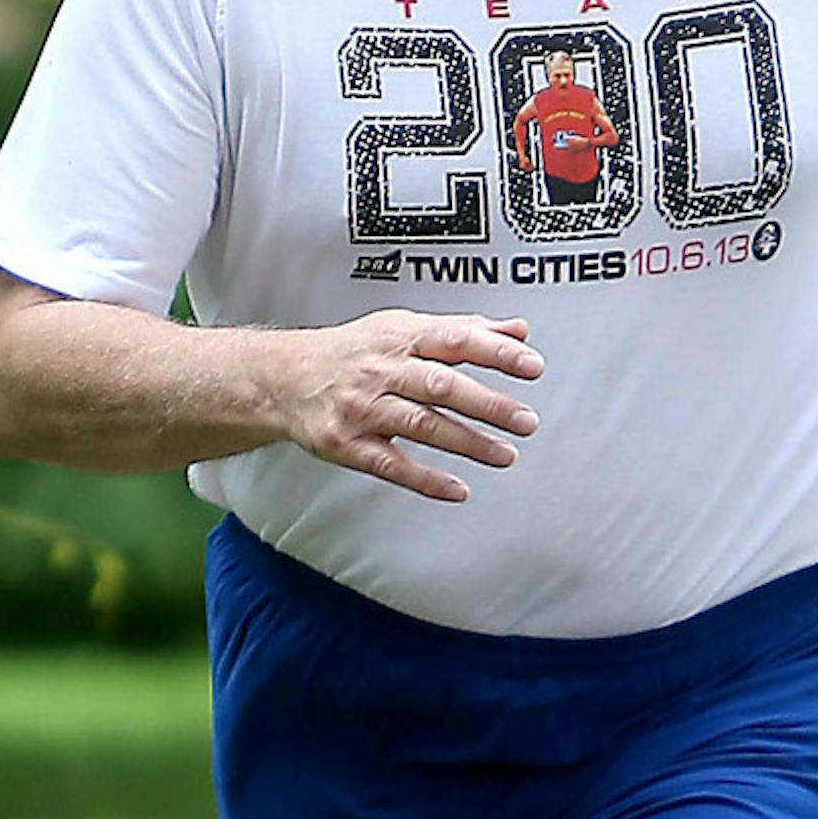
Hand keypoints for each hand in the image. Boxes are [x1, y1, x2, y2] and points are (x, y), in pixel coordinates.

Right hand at [274, 312, 543, 502]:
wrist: (285, 378)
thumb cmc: (355, 352)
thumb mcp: (405, 329)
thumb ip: (464, 330)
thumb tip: (518, 330)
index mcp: (401, 337)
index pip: (455, 340)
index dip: (496, 353)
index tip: (532, 366)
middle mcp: (381, 370)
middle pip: (441, 386)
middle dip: (488, 404)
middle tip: (527, 420)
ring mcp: (363, 408)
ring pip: (421, 425)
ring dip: (467, 442)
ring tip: (506, 454)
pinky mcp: (347, 444)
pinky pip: (390, 464)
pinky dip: (425, 479)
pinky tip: (458, 490)